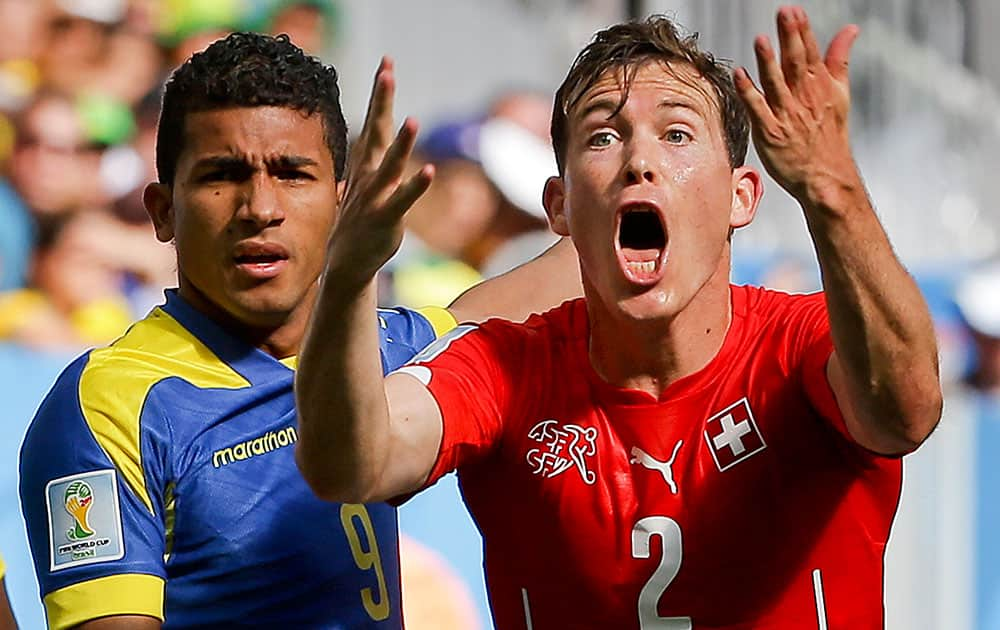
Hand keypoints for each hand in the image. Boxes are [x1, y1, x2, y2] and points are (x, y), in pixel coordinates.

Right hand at [326, 57, 433, 285]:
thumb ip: (370, 163)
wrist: (346, 263)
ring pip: (390, 164)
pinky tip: (430, 172)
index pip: (373, 120)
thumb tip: (370, 145)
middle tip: (386, 70)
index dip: (380, 93)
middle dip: (381, 101)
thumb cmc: (359, 223)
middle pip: (377, 130)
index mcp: (367, 164)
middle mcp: (370, 174)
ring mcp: (377, 196)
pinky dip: (416, 186)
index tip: (386, 62)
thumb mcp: (364, 186)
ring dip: (401, 143)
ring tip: (412, 120)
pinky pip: (403, 200)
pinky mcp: (386, 218)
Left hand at [734, 6, 860, 204]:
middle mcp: (804, 98)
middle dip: (790, 38)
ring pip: (776, 84)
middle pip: (796, 63)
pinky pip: (758, 110)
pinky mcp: (771, 133)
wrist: (826, 176)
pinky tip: (739, 74)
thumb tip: (851, 29)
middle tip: (783, 13)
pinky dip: (749, 92)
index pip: (811, 53)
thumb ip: (840, 60)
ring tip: (761, 40)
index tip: (794, 10)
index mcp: (820, 86)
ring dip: (768, 62)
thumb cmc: (830, 135)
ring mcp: (787, 116)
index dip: (802, 31)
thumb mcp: (841, 94)